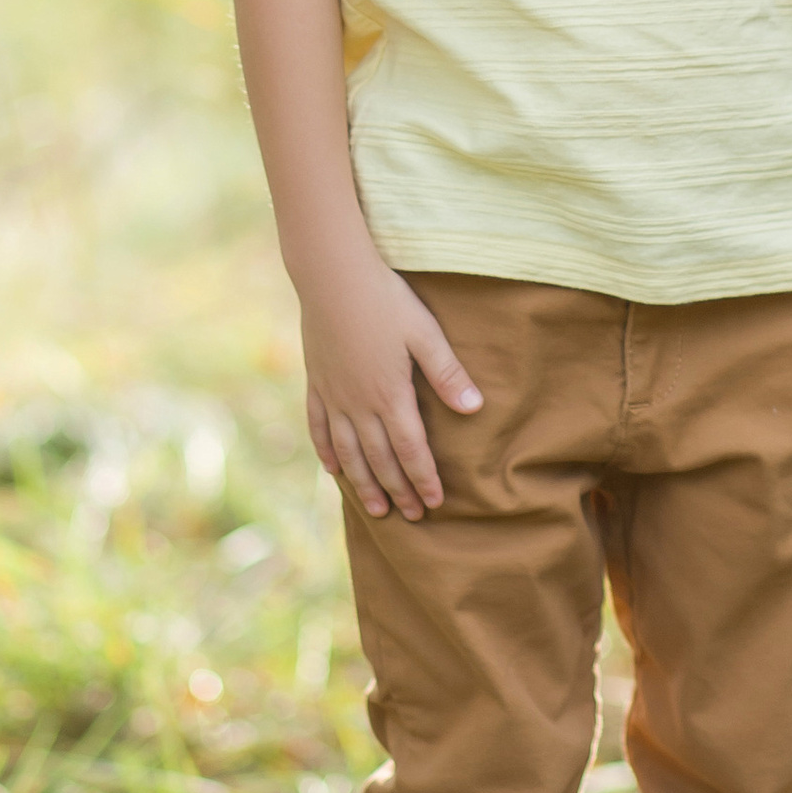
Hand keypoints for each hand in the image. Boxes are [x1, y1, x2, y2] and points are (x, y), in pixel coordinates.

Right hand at [297, 252, 481, 520]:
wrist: (332, 276)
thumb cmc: (386, 300)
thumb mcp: (425, 333)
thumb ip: (447, 374)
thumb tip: (475, 409)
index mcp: (391, 394)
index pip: (411, 450)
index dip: (423, 479)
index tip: (435, 503)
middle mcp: (359, 404)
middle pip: (380, 459)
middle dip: (398, 490)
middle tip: (411, 516)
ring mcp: (334, 395)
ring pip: (348, 453)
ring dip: (363, 484)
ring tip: (376, 509)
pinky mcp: (315, 382)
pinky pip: (319, 427)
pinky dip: (326, 452)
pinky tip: (333, 470)